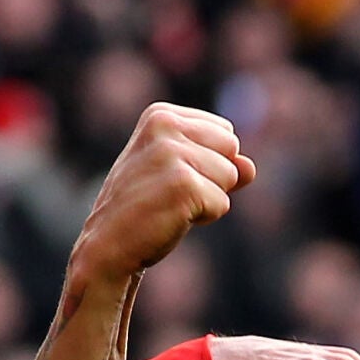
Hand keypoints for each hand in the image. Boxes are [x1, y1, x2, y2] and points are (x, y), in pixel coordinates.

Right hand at [69, 103, 256, 282]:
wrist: (109, 245)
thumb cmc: (144, 207)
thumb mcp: (178, 174)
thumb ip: (219, 162)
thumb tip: (250, 167)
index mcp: (160, 115)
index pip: (224, 132)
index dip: (208, 162)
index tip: (172, 176)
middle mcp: (164, 127)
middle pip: (232, 150)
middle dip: (214, 177)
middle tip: (172, 193)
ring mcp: (172, 155)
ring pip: (230, 176)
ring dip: (208, 199)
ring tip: (170, 205)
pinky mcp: (182, 184)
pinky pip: (222, 203)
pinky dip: (204, 217)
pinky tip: (171, 218)